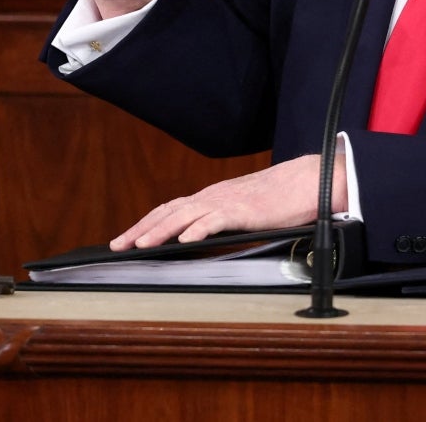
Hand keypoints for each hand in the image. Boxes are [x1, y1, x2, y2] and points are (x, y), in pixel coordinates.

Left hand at [109, 150, 348, 249]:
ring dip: (160, 230)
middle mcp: (214, 196)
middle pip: (169, 211)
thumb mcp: (243, 210)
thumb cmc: (280, 198)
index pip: (171, 209)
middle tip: (118, 245)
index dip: (146, 223)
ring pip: (186, 214)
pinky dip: (198, 229)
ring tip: (141, 245)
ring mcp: (228, 201)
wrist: (308, 180)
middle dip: (141, 228)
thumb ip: (222, 221)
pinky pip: (217, 219)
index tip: (127, 237)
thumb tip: (202, 238)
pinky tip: (185, 240)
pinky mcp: (245, 209)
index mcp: (213, 197)